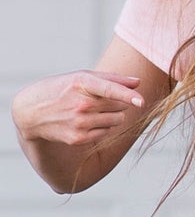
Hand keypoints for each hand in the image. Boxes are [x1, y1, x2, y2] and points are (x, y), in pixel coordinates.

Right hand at [12, 69, 146, 146]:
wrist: (30, 112)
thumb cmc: (61, 89)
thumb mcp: (81, 77)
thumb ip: (112, 79)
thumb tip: (138, 82)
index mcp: (81, 83)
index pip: (108, 89)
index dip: (126, 95)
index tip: (141, 101)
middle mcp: (81, 104)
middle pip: (120, 105)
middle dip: (117, 102)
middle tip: (98, 100)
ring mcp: (79, 123)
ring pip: (117, 120)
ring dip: (112, 115)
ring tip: (91, 111)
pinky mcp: (78, 138)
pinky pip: (107, 132)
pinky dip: (102, 127)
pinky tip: (85, 122)